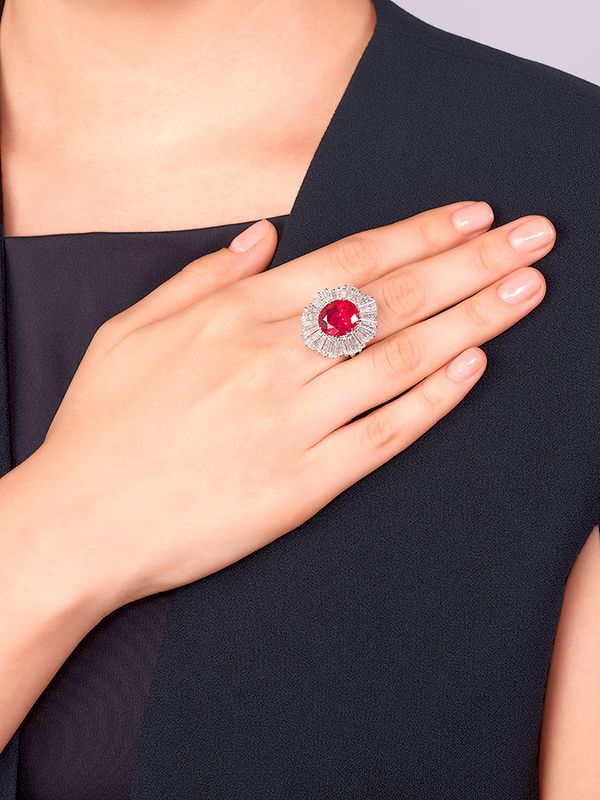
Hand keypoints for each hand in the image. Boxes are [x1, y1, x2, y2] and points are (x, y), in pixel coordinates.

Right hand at [8, 201, 553, 615]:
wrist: (81, 522)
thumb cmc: (102, 426)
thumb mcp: (132, 328)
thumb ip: (201, 275)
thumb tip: (265, 236)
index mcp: (234, 316)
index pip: (350, 261)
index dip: (419, 234)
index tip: (472, 216)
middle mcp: (272, 359)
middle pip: (393, 300)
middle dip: (472, 262)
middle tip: (533, 239)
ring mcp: (293, 422)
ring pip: (402, 359)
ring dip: (474, 320)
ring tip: (526, 292)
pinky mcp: (304, 484)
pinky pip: (384, 434)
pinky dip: (434, 399)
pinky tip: (474, 367)